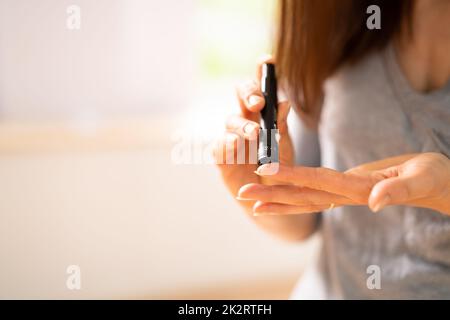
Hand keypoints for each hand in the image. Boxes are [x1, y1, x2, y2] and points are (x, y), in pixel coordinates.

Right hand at [213, 56, 293, 212]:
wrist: (272, 199)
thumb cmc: (280, 171)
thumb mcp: (285, 149)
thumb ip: (282, 128)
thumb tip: (284, 102)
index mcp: (263, 116)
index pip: (262, 90)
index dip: (262, 74)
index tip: (266, 60)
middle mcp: (246, 122)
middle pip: (241, 97)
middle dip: (248, 94)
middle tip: (258, 101)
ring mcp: (232, 140)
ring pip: (230, 121)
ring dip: (242, 125)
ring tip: (255, 133)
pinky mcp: (222, 160)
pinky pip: (219, 148)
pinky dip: (226, 145)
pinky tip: (234, 145)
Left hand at [237, 153, 449, 214]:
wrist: (437, 184)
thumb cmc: (435, 178)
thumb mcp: (423, 179)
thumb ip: (399, 191)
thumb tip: (374, 203)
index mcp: (360, 188)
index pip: (319, 181)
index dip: (292, 176)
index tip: (265, 172)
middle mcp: (346, 194)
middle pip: (303, 195)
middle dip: (271, 194)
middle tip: (240, 193)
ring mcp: (344, 193)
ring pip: (304, 197)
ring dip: (275, 198)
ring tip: (248, 199)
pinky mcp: (345, 188)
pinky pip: (314, 192)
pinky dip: (293, 193)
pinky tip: (277, 194)